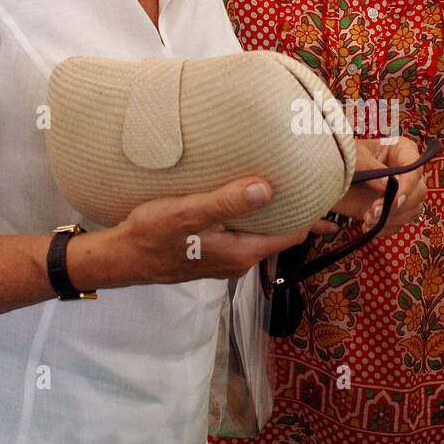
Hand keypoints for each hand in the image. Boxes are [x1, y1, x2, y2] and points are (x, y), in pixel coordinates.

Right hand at [85, 177, 310, 287]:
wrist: (121, 257)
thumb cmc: (153, 234)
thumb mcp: (190, 212)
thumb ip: (228, 202)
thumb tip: (267, 189)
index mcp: (242, 252)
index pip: (292, 233)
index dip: (309, 213)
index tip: (322, 188)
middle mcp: (239, 262)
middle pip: (278, 234)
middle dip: (293, 211)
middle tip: (307, 181)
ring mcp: (225, 261)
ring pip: (258, 234)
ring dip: (268, 214)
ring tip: (279, 184)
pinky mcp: (211, 256)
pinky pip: (240, 235)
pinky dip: (248, 218)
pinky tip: (242, 199)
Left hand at [319, 137, 427, 235]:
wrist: (328, 172)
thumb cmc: (344, 155)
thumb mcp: (355, 156)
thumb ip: (371, 168)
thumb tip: (386, 185)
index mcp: (402, 151)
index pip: (415, 168)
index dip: (408, 186)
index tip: (394, 200)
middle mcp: (406, 172)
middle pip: (419, 193)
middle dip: (397, 206)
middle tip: (374, 210)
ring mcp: (402, 192)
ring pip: (411, 211)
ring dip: (390, 219)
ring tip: (367, 219)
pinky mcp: (393, 210)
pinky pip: (398, 224)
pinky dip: (384, 229)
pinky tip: (368, 226)